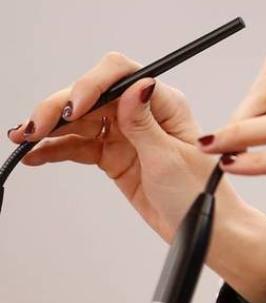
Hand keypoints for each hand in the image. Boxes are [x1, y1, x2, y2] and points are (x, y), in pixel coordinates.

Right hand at [12, 53, 265, 302]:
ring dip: (50, 127)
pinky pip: (78, 146)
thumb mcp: (170, 158)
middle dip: (60, 108)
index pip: (122, 76)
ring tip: (24, 140)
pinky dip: (55, 149)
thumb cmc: (199, 192)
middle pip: (93, 96)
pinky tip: (35, 155)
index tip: (72, 108)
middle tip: (33, 129)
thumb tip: (137, 85)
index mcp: (165, 103)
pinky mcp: (113, 155)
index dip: (91, 85)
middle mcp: (143, 112)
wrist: (204, 225)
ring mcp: (125, 133)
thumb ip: (145, 124)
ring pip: (80, 120)